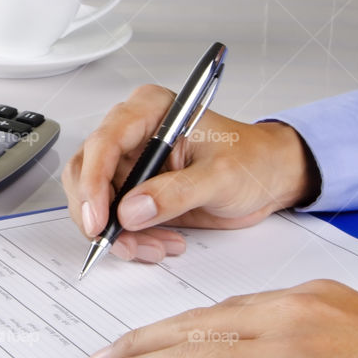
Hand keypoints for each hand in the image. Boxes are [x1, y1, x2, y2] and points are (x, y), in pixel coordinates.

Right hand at [62, 84, 318, 262]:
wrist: (270, 177)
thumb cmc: (253, 160)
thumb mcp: (221, 177)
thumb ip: (176, 193)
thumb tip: (131, 210)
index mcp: (151, 110)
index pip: (104, 141)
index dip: (94, 182)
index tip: (99, 219)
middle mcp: (133, 133)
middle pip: (87, 172)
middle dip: (100, 214)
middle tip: (120, 242)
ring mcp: (132, 162)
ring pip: (95, 200)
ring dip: (117, 232)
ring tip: (153, 247)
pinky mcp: (135, 189)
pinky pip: (114, 218)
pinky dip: (130, 238)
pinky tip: (160, 243)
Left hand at [85, 281, 357, 357]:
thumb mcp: (342, 329)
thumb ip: (295, 331)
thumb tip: (252, 349)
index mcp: (293, 300)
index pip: (210, 315)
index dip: (163, 331)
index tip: (130, 343)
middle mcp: (280, 318)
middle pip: (189, 330)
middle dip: (136, 348)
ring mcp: (282, 352)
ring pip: (190, 357)